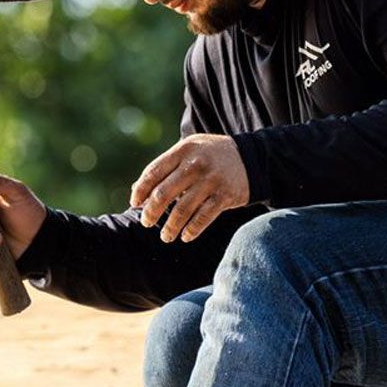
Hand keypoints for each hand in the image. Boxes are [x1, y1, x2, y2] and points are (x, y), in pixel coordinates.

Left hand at [131, 133, 248, 242]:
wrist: (251, 157)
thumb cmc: (210, 156)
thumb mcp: (188, 151)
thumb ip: (165, 167)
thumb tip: (136, 190)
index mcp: (183, 150)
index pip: (153, 172)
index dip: (141, 190)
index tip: (135, 203)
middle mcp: (196, 163)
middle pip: (164, 192)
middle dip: (151, 211)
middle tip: (146, 222)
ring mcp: (212, 180)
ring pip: (182, 209)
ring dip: (170, 226)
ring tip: (165, 236)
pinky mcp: (225, 196)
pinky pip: (203, 218)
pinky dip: (192, 230)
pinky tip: (185, 236)